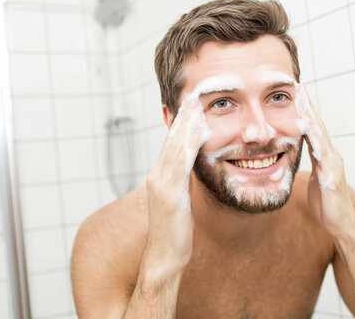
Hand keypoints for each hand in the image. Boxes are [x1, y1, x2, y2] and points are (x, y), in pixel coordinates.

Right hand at [143, 94, 208, 269]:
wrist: (164, 261)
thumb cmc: (176, 236)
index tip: (193, 106)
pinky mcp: (169, 194)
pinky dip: (187, 143)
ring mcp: (161, 184)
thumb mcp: (181, 206)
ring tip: (195, 103)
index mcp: (162, 178)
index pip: (173, 146)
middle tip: (194, 94)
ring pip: (173, 147)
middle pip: (171, 141)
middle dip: (182, 117)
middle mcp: (158, 176)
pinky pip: (179, 162)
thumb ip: (183, 187)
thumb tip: (191, 176)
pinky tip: (197, 130)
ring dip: (184, 124)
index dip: (182, 125)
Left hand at [295, 85, 354, 238]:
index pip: (313, 128)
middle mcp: (331, 156)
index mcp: (324, 155)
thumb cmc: (328, 204)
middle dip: (308, 106)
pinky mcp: (332, 178)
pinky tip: (310, 136)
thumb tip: (303, 154)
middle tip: (299, 87)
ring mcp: (333, 166)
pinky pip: (324, 159)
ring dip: (312, 120)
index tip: (296, 92)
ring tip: (303, 104)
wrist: (342, 225)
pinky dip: (317, 147)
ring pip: (321, 138)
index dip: (305, 110)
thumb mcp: (316, 178)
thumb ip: (313, 164)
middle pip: (318, 126)